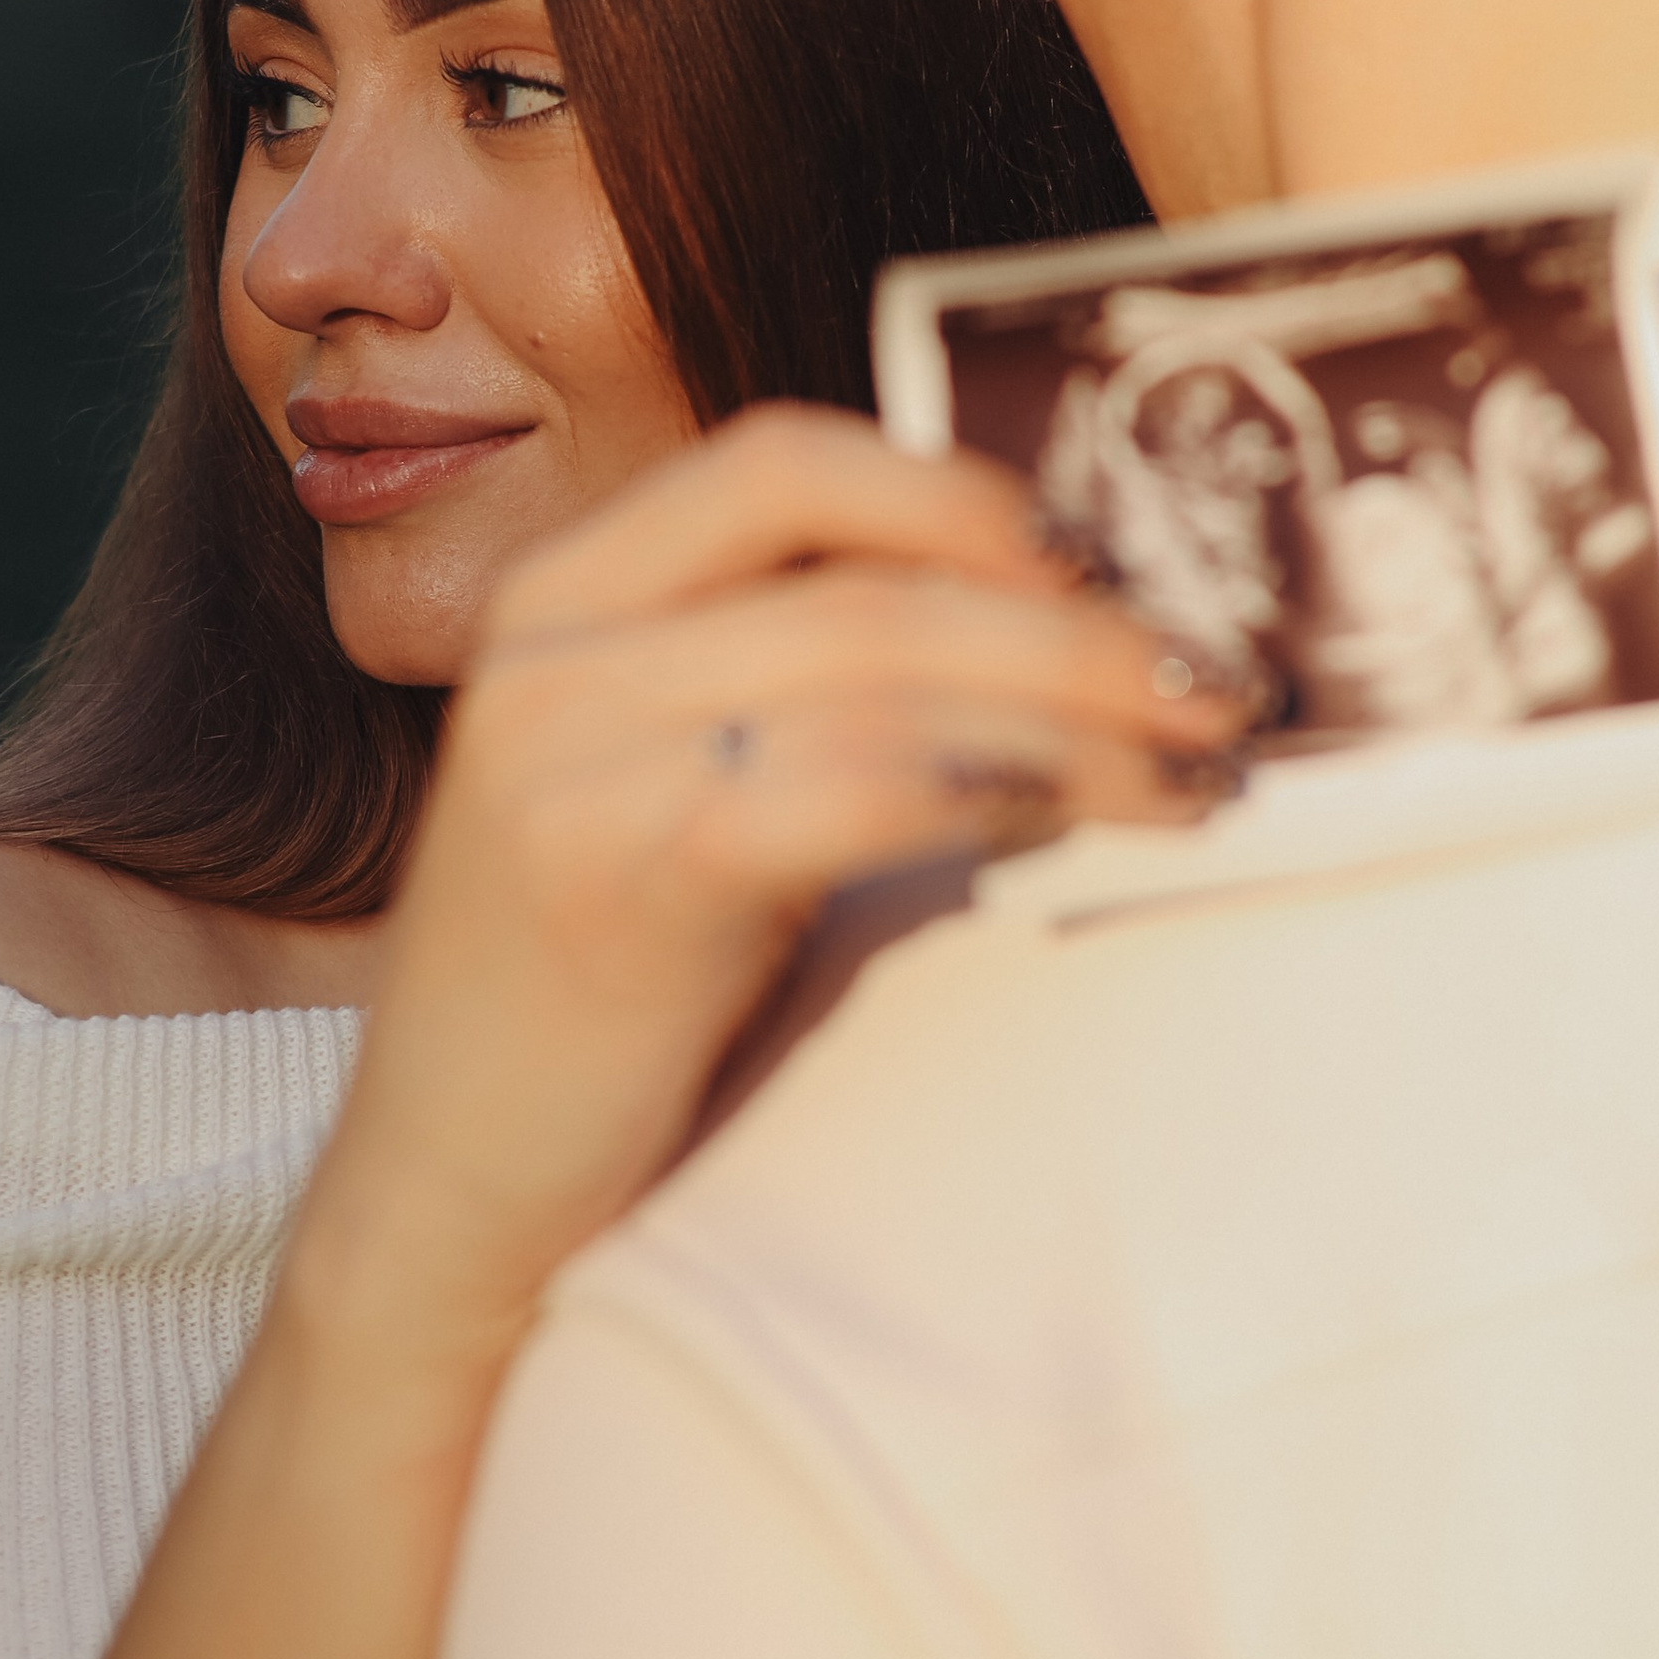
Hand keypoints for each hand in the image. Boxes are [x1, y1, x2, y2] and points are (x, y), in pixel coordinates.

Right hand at [290, 403, 1243, 1363]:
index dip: (957, 493)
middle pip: (864, 579)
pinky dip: (985, 788)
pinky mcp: (607, 876)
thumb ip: (785, 690)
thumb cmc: (593, 1003)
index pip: (783, 461)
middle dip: (1073, 626)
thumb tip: (1047, 637)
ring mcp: (564, 757)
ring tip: (1195, 774)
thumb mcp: (668, 793)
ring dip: (1071, 716)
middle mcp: (548, 648)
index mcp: (562, 595)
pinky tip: (1073, 819)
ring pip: (875, 672)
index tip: (1100, 561)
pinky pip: (841, 790)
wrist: (441, 1196)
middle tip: (1217, 687)